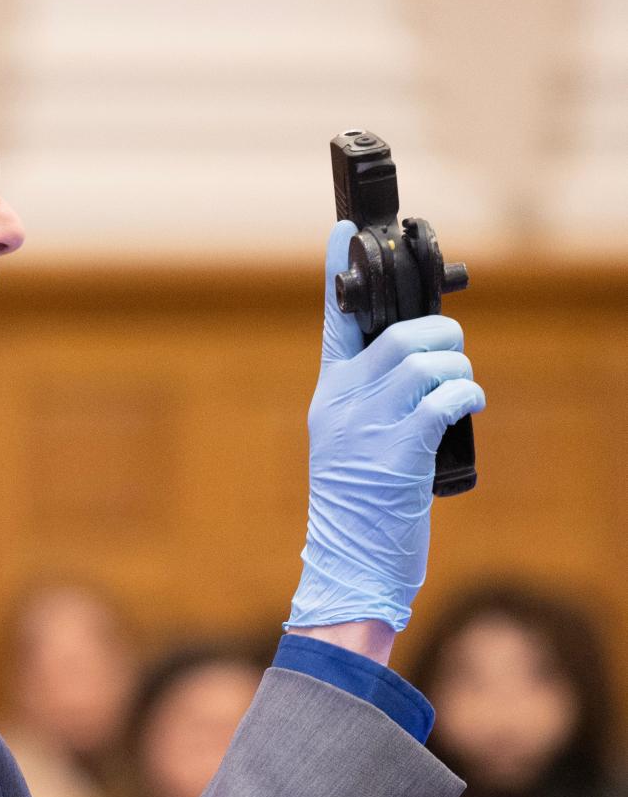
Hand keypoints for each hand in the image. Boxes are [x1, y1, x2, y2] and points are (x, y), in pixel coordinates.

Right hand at [286, 221, 485, 633]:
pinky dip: (466, 394)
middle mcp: (342, 404)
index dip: (338, 274)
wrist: (349, 563)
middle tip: (452, 359)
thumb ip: (369, 401)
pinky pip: (444, 397)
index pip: (333, 322)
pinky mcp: (397, 452)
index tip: (344, 232)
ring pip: (423, 360)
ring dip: (457, 367)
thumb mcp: (350, 445)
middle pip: (397, 334)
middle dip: (440, 336)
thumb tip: (418, 363)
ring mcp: (367, 427)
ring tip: (460, 389)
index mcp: (328, 397)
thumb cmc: (358, 507)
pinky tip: (468, 405)